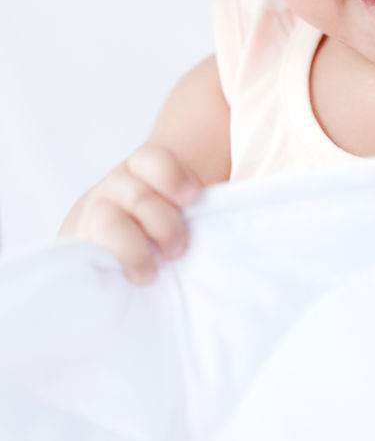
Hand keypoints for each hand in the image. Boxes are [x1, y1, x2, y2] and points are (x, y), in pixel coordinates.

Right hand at [58, 144, 201, 282]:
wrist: (119, 231)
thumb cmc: (162, 219)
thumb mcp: (176, 203)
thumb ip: (195, 208)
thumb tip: (233, 218)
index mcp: (142, 168)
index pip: (153, 160)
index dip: (172, 177)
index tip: (193, 198)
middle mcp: (115, 187)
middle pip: (138, 197)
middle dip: (163, 225)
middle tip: (178, 251)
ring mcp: (92, 214)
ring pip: (110, 224)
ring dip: (134, 250)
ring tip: (149, 273)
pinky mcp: (75, 244)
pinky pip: (85, 253)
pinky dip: (105, 265)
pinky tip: (121, 280)